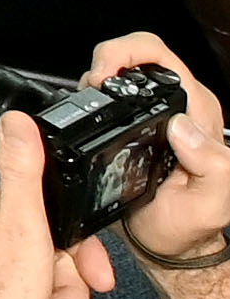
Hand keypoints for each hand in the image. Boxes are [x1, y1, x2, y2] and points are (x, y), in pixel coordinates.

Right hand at [91, 33, 229, 267]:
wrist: (165, 244)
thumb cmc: (189, 225)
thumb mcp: (212, 202)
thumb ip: (212, 165)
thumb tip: (184, 127)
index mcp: (197, 113)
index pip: (161, 56)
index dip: (127, 54)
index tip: (105, 78)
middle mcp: (175, 107)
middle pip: (133, 55)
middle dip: (103, 62)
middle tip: (90, 88)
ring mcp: (149, 115)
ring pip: (114, 74)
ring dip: (92, 83)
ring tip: (87, 109)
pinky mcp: (127, 127)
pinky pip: (104, 99)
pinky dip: (89, 101)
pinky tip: (86, 121)